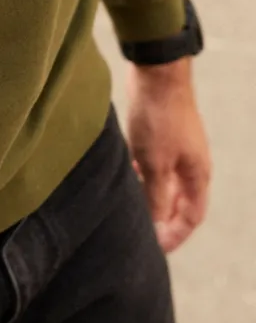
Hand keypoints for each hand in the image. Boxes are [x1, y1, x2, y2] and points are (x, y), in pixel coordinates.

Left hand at [126, 57, 211, 252]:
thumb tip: (156, 225)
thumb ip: (156, 196)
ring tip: (128, 207)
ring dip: (149, 196)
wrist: (157, 74)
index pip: (192, 216)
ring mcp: (177, 148)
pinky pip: (154, 165)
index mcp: (197, 174)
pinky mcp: (161, 135)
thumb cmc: (159, 119)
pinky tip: (125, 177)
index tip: (155, 248)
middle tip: (139, 231)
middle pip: (178, 201)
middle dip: (161, 218)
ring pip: (164, 183)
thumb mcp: (155, 164)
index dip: (175, 234)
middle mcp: (191, 163)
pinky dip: (142, 176)